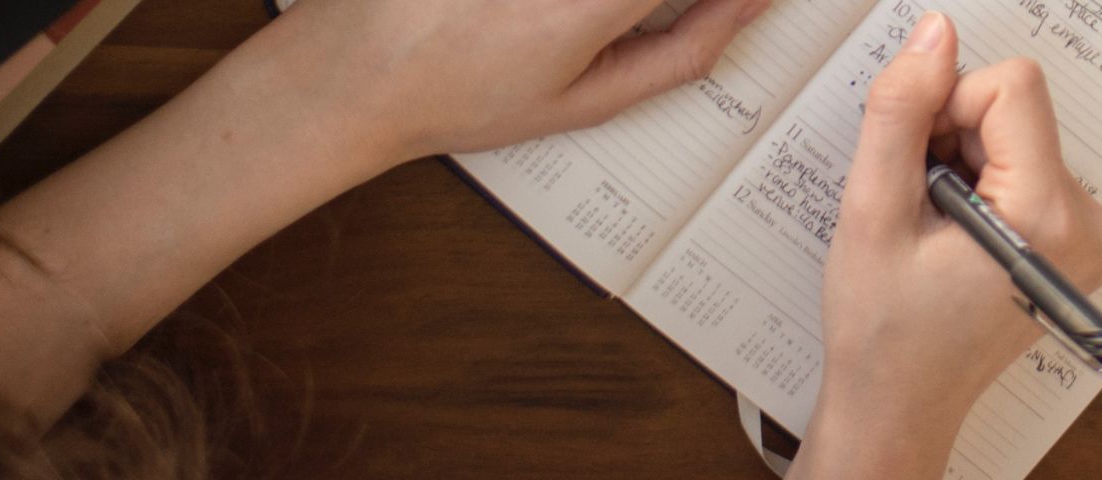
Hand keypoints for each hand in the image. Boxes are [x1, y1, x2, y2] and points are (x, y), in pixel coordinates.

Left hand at [216, 0, 771, 163]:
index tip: (750, 1)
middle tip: (630, 29)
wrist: (351, 73)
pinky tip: (548, 20)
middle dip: (670, 3)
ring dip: (626, 6)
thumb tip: (750, 3)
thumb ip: (686, 49)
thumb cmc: (462, 96)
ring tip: (586, 31)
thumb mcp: (590, 100)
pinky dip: (587, 4)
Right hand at [795, 12, 1101, 478]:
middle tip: (919, 206)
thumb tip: (935, 35)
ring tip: (935, 229)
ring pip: (1018, 134)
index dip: (947, 108)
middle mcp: (1088, 224)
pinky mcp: (1078, 239)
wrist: (902, 403)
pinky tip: (956, 235)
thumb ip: (901, 112)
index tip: (917, 166)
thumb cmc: (884, 329)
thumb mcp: (873, 211)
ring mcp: (1090, 235)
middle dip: (953, 139)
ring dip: (964, 162)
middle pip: (1017, 110)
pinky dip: (984, 183)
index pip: (1012, 88)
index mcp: (1048, 217)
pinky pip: (1028, 165)